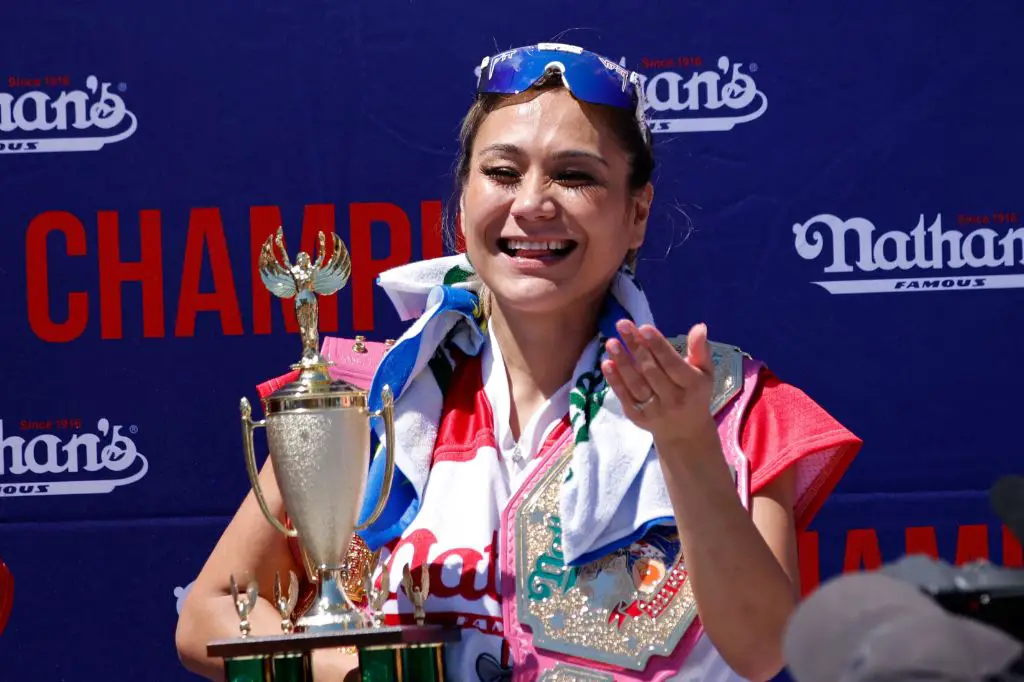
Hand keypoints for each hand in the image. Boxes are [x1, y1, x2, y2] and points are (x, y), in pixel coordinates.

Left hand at [601, 320, 718, 448]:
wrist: (685, 432)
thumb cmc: (694, 393)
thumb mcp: (704, 373)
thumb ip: (700, 350)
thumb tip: (699, 326)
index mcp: (692, 386)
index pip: (672, 364)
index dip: (658, 346)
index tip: (644, 328)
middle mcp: (674, 399)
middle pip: (651, 371)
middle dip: (636, 347)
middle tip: (623, 325)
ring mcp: (654, 410)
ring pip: (636, 384)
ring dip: (622, 362)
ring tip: (611, 343)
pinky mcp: (638, 417)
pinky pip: (625, 397)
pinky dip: (615, 381)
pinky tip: (607, 364)